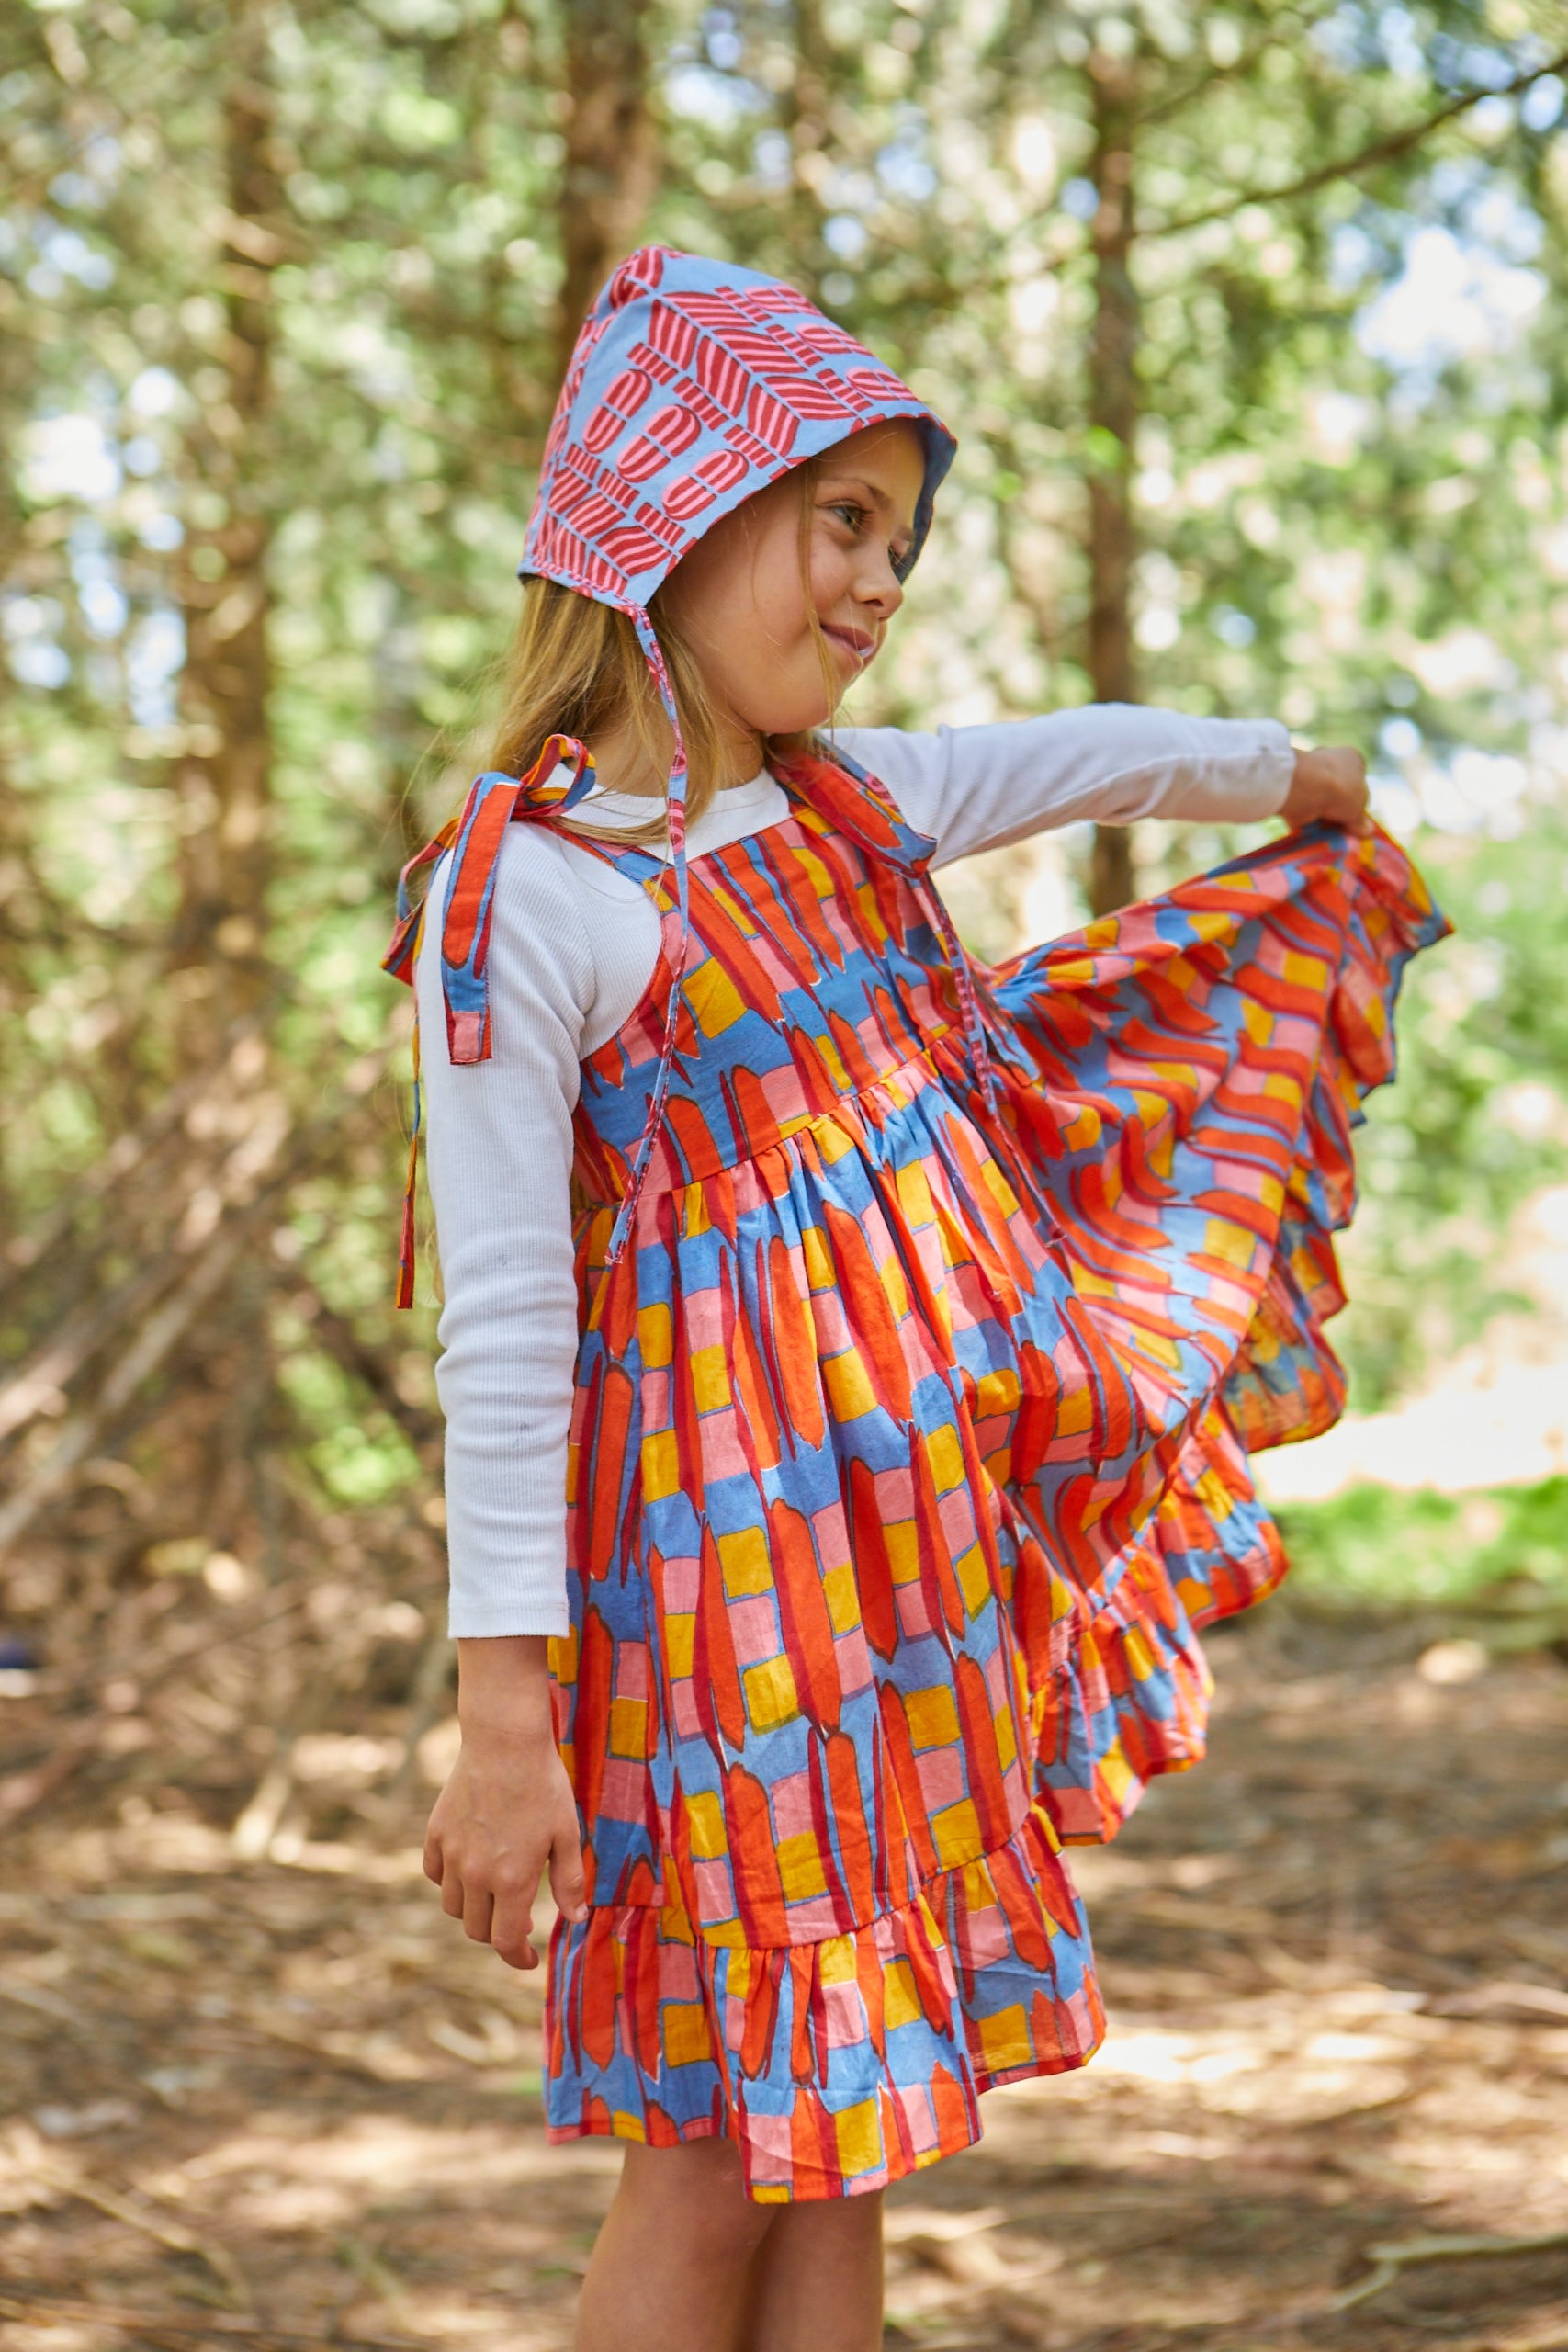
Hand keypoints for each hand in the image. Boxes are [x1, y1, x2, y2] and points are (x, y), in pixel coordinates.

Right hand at [423, 1636, 587, 1970]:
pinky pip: (436, 1875)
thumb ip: (570, 1881)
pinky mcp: (436, 1834)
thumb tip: (577, 1919)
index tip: (530, 1959)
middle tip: (518, 1924)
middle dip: (499, 1935)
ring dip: (474, 1910)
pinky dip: (450, 1882)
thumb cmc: (544, 1786)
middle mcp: (477, 1874)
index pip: (507, 1940)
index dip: (518, 1958)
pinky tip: (470, 1870)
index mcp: (514, 1880)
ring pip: (454, 1907)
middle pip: (478, 1930)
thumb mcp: (567, 1834)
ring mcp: (452, 1854)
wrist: (505, 1742)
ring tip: (495, 1894)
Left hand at [1282, 744, 1370, 833]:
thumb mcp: (1358, 810)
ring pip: (1319, 799)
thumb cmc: (1341, 792)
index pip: (1359, 782)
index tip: (1354, 821)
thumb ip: (1361, 821)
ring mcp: (1309, 771)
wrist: (1305, 787)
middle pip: (1338, 791)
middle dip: (1338, 811)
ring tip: (1325, 833)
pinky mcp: (1292, 785)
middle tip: (1340, 830)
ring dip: (1321, 816)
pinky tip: (1309, 830)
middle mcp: (1330, 759)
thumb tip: (1367, 830)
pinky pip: (1302, 805)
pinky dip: (1305, 818)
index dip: (1357, 803)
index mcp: (1352, 758)